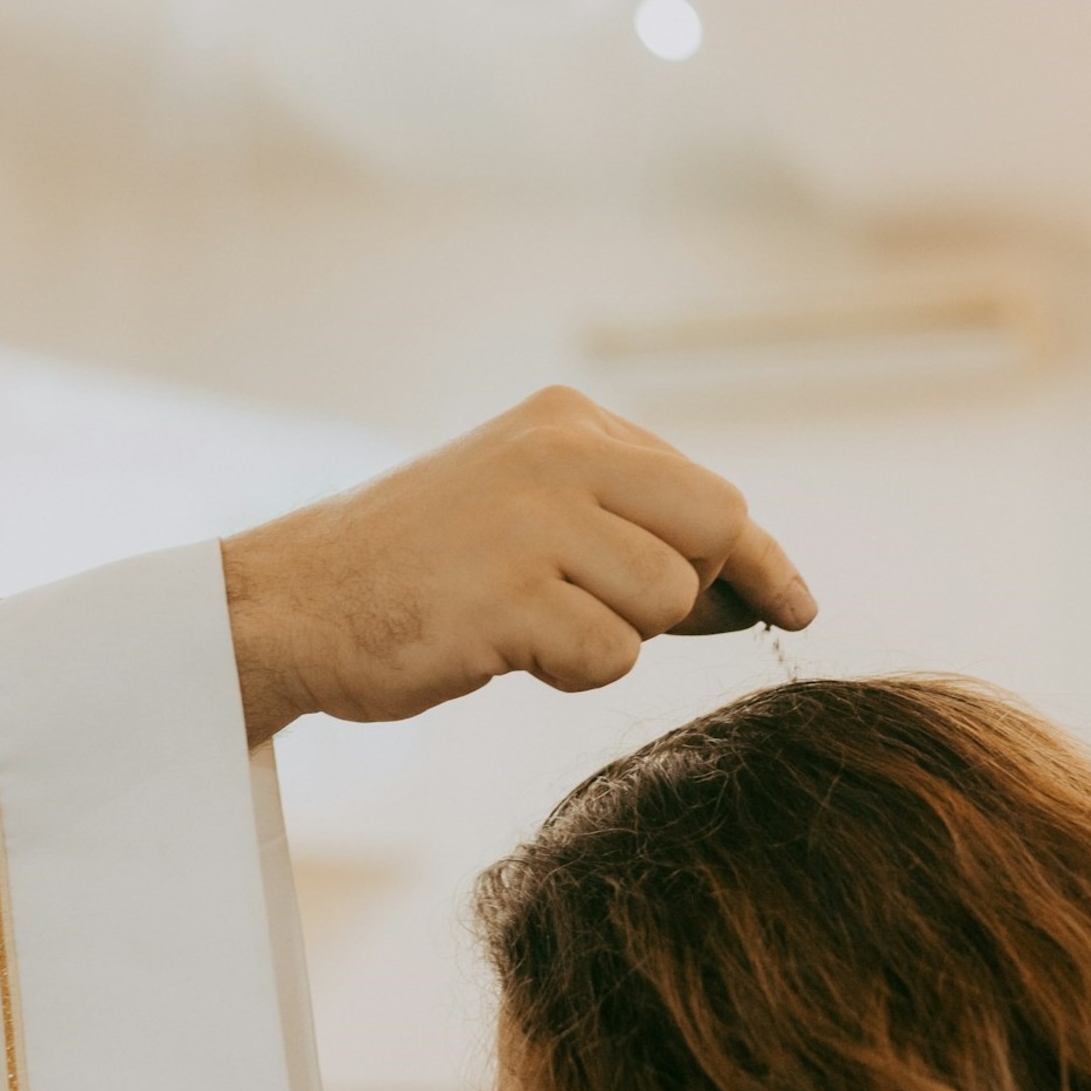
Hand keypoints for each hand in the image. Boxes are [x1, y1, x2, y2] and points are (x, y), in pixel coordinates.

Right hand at [220, 386, 816, 744]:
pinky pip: (609, 654)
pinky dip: (571, 670)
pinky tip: (503, 649)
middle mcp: (558, 452)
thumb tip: (757, 590)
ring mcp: (532, 518)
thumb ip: (628, 527)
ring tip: (530, 625)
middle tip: (606, 614)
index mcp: (568, 421)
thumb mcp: (528, 509)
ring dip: (614, 637)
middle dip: (687, 597)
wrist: (294, 601)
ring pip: (666, 600)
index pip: (710, 492)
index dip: (760, 560)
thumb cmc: (420, 570)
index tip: (797, 605)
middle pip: (713, 533)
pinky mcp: (508, 593)